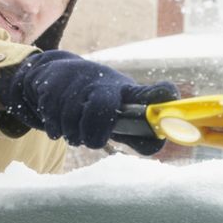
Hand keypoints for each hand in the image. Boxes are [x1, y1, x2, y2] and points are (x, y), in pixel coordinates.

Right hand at [0, 51, 178, 154]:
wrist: (58, 75)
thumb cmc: (98, 99)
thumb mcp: (119, 110)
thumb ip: (136, 132)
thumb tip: (155, 147)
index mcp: (125, 91)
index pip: (147, 93)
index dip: (160, 95)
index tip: (169, 97)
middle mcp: (103, 82)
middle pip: (101, 108)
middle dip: (94, 133)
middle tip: (92, 141)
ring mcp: (77, 81)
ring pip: (73, 120)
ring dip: (73, 134)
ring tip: (76, 131)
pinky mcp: (53, 85)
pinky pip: (54, 120)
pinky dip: (57, 129)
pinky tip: (61, 123)